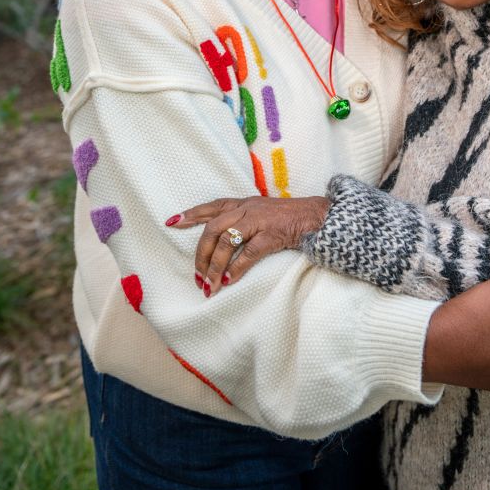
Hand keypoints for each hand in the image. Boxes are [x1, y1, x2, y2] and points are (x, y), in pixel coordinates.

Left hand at [166, 196, 329, 294]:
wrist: (318, 216)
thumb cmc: (289, 218)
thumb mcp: (262, 214)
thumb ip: (243, 223)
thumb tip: (222, 245)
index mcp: (244, 203)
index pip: (212, 206)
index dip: (191, 214)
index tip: (171, 222)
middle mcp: (248, 208)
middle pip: (213, 228)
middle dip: (201, 254)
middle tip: (197, 276)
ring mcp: (259, 220)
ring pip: (226, 241)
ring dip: (214, 266)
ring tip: (209, 286)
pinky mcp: (272, 234)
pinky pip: (248, 253)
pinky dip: (235, 268)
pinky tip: (228, 281)